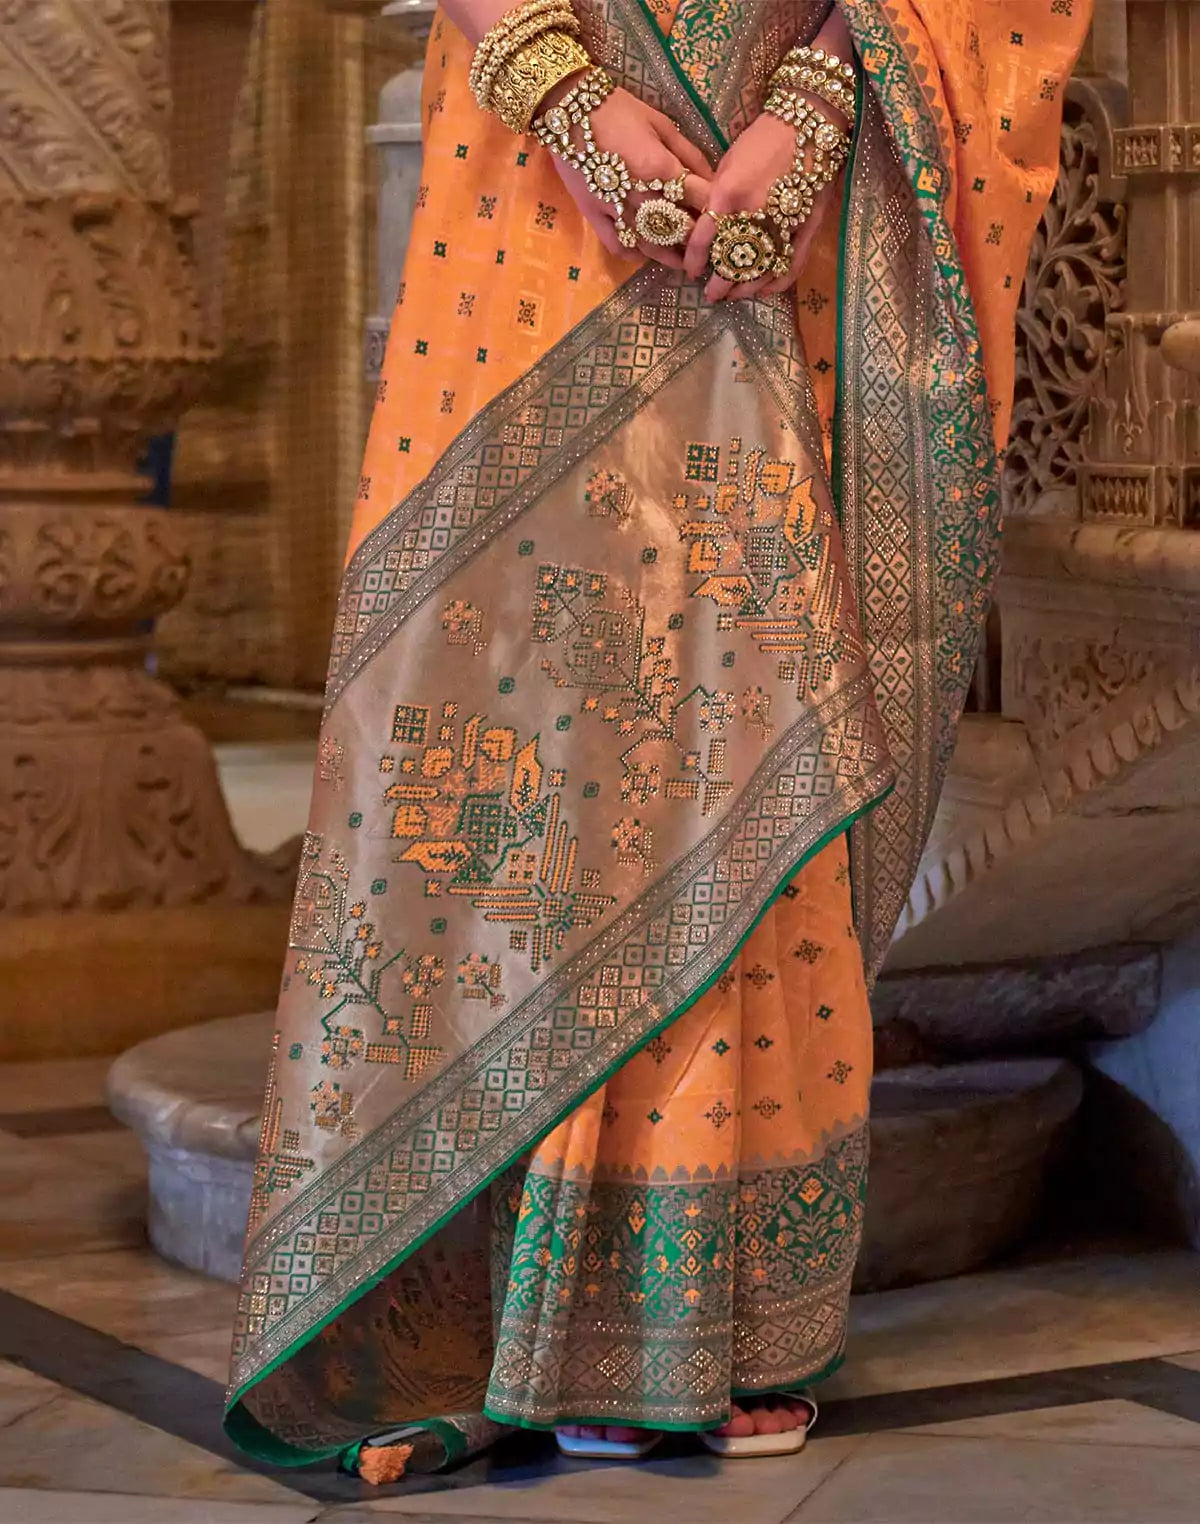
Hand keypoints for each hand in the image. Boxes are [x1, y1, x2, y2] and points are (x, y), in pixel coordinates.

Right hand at [545, 82, 712, 266]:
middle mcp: (641, 194)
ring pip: (652, 244)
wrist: (569, 110)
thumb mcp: (660, 123)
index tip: (725, 215)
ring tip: (685, 260)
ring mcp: (616, 209)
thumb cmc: (619, 110)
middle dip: (697, 237)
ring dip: (671, 255)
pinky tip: (646, 252)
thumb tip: (712, 177)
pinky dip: (636, 252)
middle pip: (679, 227)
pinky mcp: (595, 216)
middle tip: (709, 244)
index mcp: (660, 168)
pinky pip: (619, 245)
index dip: (716, 208)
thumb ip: (688, 152)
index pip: (699, 197)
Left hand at [685, 5, 853, 299]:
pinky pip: (789, 267)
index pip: (702, 241)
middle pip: (731, 264)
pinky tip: (764, 291)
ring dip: (745, 289)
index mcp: (727, 194)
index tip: (691, 272)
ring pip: (760, 272)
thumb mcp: (727, 165)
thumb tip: (703, 229)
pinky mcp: (804, 228)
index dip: (694, 262)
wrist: (807, 124)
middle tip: (712, 293)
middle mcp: (752, 214)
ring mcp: (782, 224)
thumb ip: (715, 199)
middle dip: (719, 285)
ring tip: (735, 294)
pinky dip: (775, 284)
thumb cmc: (761, 140)